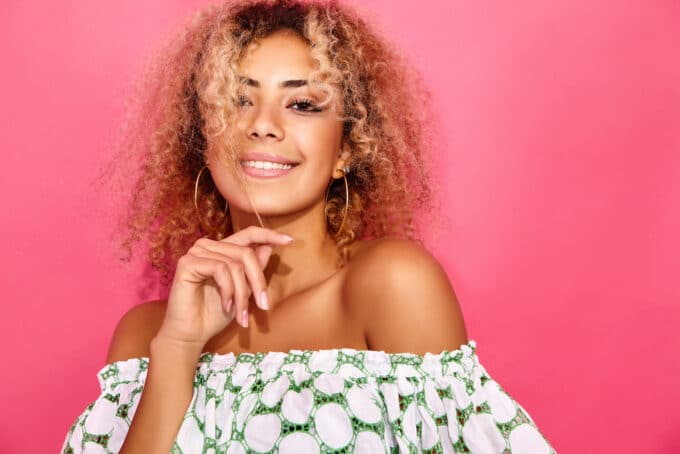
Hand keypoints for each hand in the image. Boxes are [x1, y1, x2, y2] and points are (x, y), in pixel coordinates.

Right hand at [156, 226, 293, 346]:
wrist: (192, 334)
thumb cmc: (215, 313)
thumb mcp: (243, 290)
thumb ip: (254, 268)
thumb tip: (270, 247)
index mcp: (222, 250)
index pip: (248, 234)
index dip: (269, 234)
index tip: (290, 240)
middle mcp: (208, 246)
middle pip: (246, 253)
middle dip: (258, 282)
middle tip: (263, 305)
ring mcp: (197, 252)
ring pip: (235, 264)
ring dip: (242, 293)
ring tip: (241, 314)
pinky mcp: (188, 263)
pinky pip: (220, 269)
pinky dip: (228, 290)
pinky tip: (226, 306)